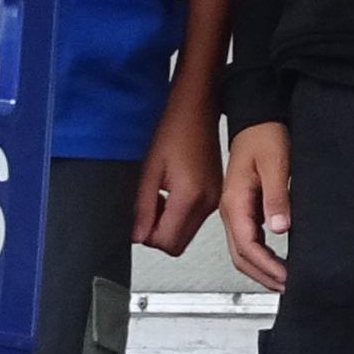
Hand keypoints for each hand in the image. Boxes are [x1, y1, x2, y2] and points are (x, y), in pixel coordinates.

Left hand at [134, 99, 221, 259]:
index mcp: (190, 196)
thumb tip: (138, 236)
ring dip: (168, 225)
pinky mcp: (215, 196)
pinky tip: (171, 192)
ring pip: (185, 235)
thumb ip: (143, 207)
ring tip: (159, 195)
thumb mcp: (149, 169)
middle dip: (157, 234)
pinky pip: (193, 220)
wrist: (197, 109)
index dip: (147, 237)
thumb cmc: (175, 130)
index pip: (167, 242)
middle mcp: (207, 203)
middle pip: (178, 244)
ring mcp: (214, 201)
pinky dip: (178, 215)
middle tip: (147, 208)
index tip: (139, 220)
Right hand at [220, 121, 291, 291]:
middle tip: (286, 288)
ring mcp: (234, 210)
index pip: (248, 246)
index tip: (286, 278)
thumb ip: (276, 196)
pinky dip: (260, 256)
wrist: (256, 118)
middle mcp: (230, 210)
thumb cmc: (264, 135)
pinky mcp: (242, 207)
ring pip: (242, 251)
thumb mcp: (275, 163)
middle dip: (262, 276)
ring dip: (260, 269)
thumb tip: (280, 228)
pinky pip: (247, 240)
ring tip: (282, 281)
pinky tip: (275, 261)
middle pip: (240, 256)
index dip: (267, 266)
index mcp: (234, 202)